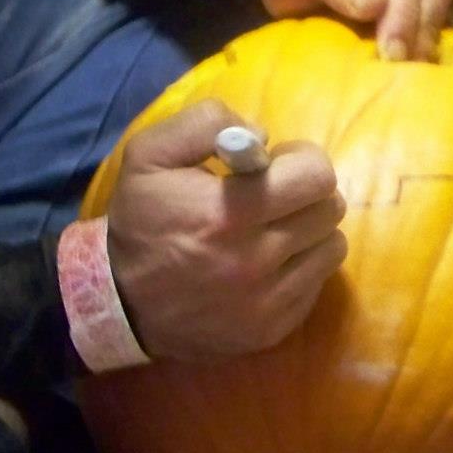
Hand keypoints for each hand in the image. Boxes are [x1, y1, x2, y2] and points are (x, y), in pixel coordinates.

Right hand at [103, 98, 347, 360]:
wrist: (121, 303)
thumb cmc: (140, 221)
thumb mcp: (149, 153)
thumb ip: (205, 123)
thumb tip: (262, 136)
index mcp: (229, 213)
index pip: (316, 177)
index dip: (301, 161)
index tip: (275, 165)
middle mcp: (256, 261)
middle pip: (330, 210)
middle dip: (307, 193)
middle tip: (275, 195)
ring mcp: (269, 301)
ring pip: (331, 247)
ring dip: (310, 230)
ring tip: (273, 229)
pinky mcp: (274, 329)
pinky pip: (317, 284)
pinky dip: (301, 267)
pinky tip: (267, 263)